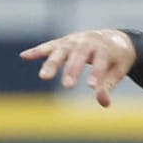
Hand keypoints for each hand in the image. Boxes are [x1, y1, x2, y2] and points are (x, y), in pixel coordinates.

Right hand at [21, 29, 135, 107]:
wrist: (113, 39)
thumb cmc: (115, 59)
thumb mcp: (117, 72)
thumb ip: (108, 86)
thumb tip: (104, 103)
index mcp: (105, 48)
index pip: (101, 61)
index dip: (96, 73)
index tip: (91, 86)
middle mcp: (88, 41)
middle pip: (79, 54)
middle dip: (73, 69)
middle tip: (68, 86)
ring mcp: (74, 40)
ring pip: (61, 50)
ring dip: (52, 63)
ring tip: (44, 77)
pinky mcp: (63, 42)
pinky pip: (49, 46)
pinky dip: (37, 51)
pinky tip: (24, 56)